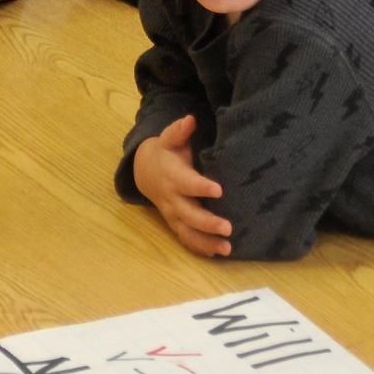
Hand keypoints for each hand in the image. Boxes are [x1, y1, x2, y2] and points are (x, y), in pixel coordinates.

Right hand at [132, 113, 231, 255]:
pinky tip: (217, 253)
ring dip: (206, 241)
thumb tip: (190, 119)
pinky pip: (186, 238)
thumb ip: (179, 131)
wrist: (145, 172)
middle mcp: (172, 199)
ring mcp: (173, 214)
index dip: (201, 187)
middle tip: (228, 228)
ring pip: (188, 231)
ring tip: (227, 248)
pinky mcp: (176, 224)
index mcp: (172, 176)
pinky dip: (200, 248)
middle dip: (207, 223)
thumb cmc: (166, 153)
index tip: (219, 190)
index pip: (187, 183)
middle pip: (189, 214)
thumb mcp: (170, 139)